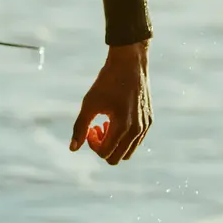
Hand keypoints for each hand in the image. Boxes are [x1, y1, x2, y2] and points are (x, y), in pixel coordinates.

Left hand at [70, 40, 152, 164]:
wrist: (129, 64)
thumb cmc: (107, 82)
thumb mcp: (89, 103)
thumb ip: (80, 127)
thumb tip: (72, 149)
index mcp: (123, 126)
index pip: (105, 153)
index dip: (92, 145)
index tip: (89, 128)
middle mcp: (138, 130)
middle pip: (117, 158)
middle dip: (102, 147)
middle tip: (95, 128)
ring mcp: (146, 126)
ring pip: (128, 151)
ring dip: (113, 143)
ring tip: (105, 124)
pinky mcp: (149, 120)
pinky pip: (136, 141)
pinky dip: (124, 137)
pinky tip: (114, 120)